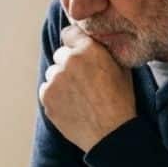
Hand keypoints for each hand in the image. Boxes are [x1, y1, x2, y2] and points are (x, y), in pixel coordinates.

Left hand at [38, 25, 136, 151]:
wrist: (111, 133)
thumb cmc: (121, 101)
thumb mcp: (121, 68)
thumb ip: (104, 50)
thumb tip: (94, 40)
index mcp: (89, 49)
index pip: (70, 33)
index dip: (74, 43)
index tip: (77, 52)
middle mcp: (69, 60)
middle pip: (61, 54)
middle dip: (69, 64)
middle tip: (82, 81)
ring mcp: (55, 79)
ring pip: (53, 73)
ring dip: (61, 81)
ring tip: (78, 97)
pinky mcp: (46, 96)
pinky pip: (46, 89)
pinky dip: (54, 96)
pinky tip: (71, 105)